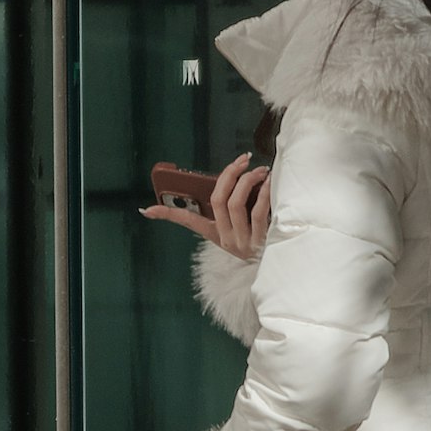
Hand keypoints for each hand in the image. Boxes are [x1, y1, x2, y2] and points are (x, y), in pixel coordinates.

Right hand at [141, 152, 271, 260]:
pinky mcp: (261, 241)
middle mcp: (227, 239)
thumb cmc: (264, 241)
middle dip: (228, 174)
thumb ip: (238, 208)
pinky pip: (258, 211)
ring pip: (235, 203)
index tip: (148, 210)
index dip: (168, 214)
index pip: (188, 222)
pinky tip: (269, 183)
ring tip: (260, 170)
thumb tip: (238, 181)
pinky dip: (263, 192)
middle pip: (217, 200)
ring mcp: (243, 241)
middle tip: (242, 161)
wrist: (283, 269)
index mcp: (217, 235)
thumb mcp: (244, 229)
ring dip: (247, 180)